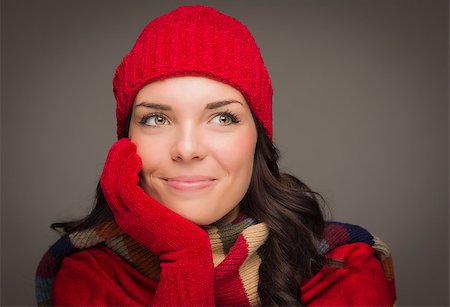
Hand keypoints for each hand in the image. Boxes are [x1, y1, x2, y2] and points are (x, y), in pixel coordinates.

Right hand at [100, 138, 210, 262]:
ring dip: (118, 160)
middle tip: (123, 144)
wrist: (187, 251)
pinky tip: (137, 157)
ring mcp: (128, 215)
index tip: (127, 152)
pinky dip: (126, 169)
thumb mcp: (164, 213)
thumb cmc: (183, 232)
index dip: (117, 168)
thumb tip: (164, 182)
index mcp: (130, 216)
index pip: (114, 187)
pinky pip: (124, 185)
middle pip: (108, 182)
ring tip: (128, 145)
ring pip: (112, 181)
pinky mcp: (137, 212)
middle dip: (114, 160)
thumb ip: (158, 199)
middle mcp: (125, 216)